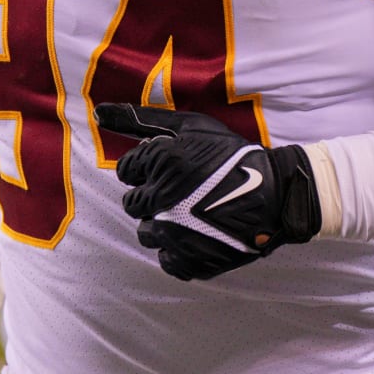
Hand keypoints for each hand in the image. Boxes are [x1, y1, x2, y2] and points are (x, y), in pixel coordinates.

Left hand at [94, 103, 320, 281]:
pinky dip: (177, 249)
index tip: (169, 169)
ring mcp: (175, 233)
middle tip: (181, 191)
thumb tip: (98, 112)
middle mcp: (162, 199)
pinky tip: (197, 235)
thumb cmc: (231, 155)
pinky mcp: (189, 261)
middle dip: (152, 195)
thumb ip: (140, 119)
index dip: (147, 168)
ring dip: (162, 223)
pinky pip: (166, 260)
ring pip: (146, 233)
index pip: (126, 171)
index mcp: (161, 163)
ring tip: (190, 213)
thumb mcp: (189, 127)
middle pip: (133, 203)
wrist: (275, 195)